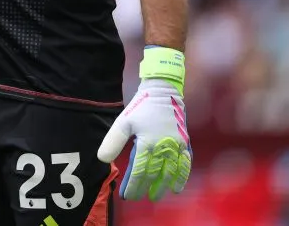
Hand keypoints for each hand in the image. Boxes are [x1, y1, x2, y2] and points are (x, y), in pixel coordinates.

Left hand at [97, 49, 191, 200]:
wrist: (163, 91)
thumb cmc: (141, 106)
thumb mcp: (123, 122)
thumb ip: (113, 142)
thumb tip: (102, 159)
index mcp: (147, 144)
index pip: (139, 172)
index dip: (133, 185)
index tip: (127, 195)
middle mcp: (163, 148)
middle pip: (154, 174)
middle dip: (145, 188)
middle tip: (138, 197)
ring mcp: (176, 146)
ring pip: (171, 172)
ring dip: (163, 186)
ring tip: (156, 196)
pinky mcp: (185, 142)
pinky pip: (185, 164)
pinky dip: (182, 177)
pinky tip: (177, 187)